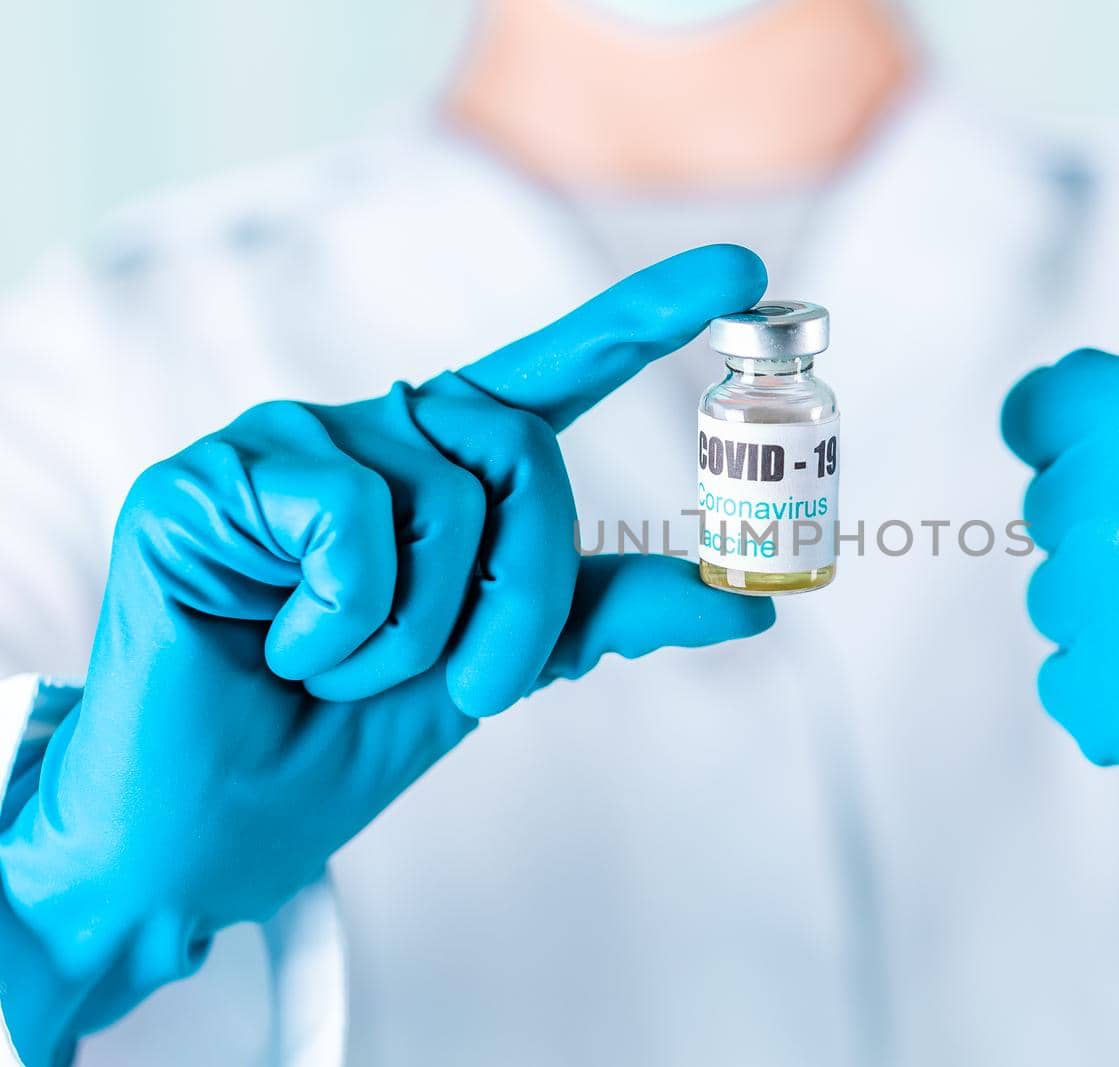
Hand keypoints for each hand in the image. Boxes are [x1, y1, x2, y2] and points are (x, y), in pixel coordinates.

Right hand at [0, 246, 774, 1062]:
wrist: (225, 824)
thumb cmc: (348, 735)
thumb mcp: (500, 662)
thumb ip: (602, 608)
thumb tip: (749, 607)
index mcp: (449, 470)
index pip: (557, 370)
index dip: (647, 315)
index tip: (741, 273)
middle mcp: (381, 435)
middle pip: (523, 451)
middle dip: (522, 594)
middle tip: (470, 682)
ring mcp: (295, 440)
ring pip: (443, 495)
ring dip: (420, 633)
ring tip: (340, 667)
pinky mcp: (219, 471)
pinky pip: (350, 516)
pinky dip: (343, 619)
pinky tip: (281, 647)